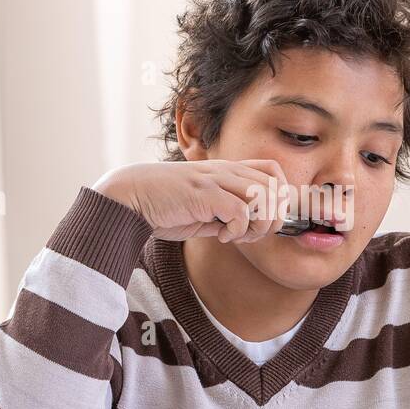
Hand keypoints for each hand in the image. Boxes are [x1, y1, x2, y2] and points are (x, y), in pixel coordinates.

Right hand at [93, 159, 291, 243]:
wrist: (131, 199)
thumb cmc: (165, 206)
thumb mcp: (204, 208)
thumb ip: (228, 214)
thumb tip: (250, 229)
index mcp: (228, 171)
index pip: (275, 173)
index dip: (278, 199)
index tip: (261, 222)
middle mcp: (226, 170)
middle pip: (277, 188)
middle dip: (272, 219)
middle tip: (250, 234)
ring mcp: (216, 179)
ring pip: (264, 198)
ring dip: (257, 225)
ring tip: (237, 236)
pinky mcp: (205, 193)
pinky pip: (241, 212)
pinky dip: (237, 231)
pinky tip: (221, 237)